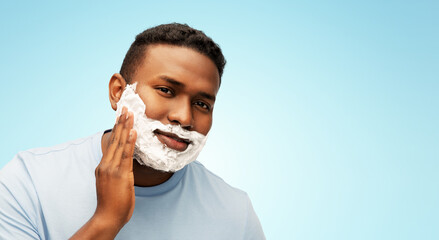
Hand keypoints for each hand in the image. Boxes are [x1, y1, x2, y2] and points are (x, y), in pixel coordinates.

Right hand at [70, 107, 136, 238]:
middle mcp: (105, 164)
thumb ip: (117, 172)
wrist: (107, 218)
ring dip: (125, 127)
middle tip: (125, 107)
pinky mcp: (120, 174)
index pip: (111, 143)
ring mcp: (112, 169)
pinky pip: (126, 155)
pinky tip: (133, 131)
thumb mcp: (112, 184)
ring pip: (119, 143)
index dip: (116, 128)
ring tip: (129, 113)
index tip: (121, 116)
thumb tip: (125, 165)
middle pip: (114, 139)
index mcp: (103, 166)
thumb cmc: (111, 204)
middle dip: (120, 122)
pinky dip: (129, 142)